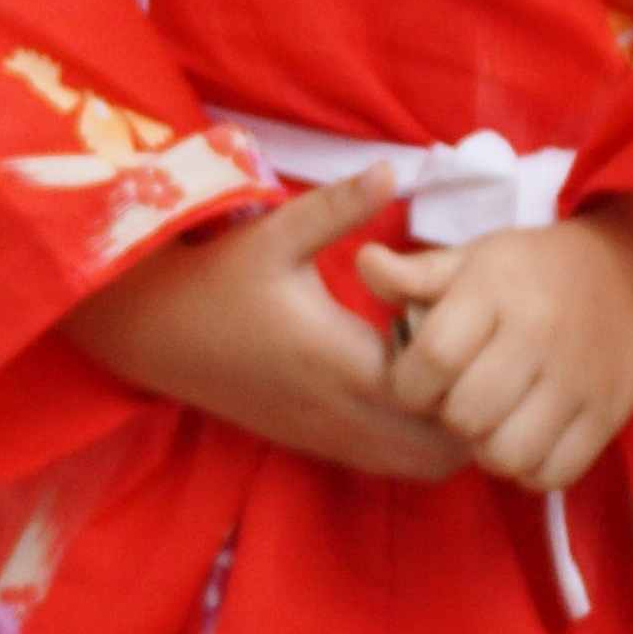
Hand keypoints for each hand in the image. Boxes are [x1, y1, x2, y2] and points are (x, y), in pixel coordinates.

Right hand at [62, 170, 469, 480]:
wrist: (151, 332)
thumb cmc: (214, 278)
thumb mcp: (275, 233)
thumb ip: (339, 206)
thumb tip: (397, 168)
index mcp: (336, 360)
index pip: (432, 389)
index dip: (468, 365)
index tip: (474, 322)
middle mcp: (336, 412)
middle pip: (437, 444)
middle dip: (472, 406)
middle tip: (481, 353)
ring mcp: (324, 436)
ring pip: (415, 465)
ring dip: (447, 432)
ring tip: (457, 374)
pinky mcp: (312, 445)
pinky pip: (385, 464)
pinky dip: (416, 443)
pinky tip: (419, 394)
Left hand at [360, 192, 632, 493]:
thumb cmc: (536, 269)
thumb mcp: (476, 258)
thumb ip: (417, 273)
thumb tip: (365, 265)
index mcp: (496, 293)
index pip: (431, 359)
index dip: (408, 382)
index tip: (417, 376)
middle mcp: (538, 338)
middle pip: (464, 416)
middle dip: (446, 416)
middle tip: (456, 399)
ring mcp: (578, 383)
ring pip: (506, 455)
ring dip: (486, 448)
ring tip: (489, 422)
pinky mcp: (607, 417)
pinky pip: (553, 474)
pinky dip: (530, 469)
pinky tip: (524, 437)